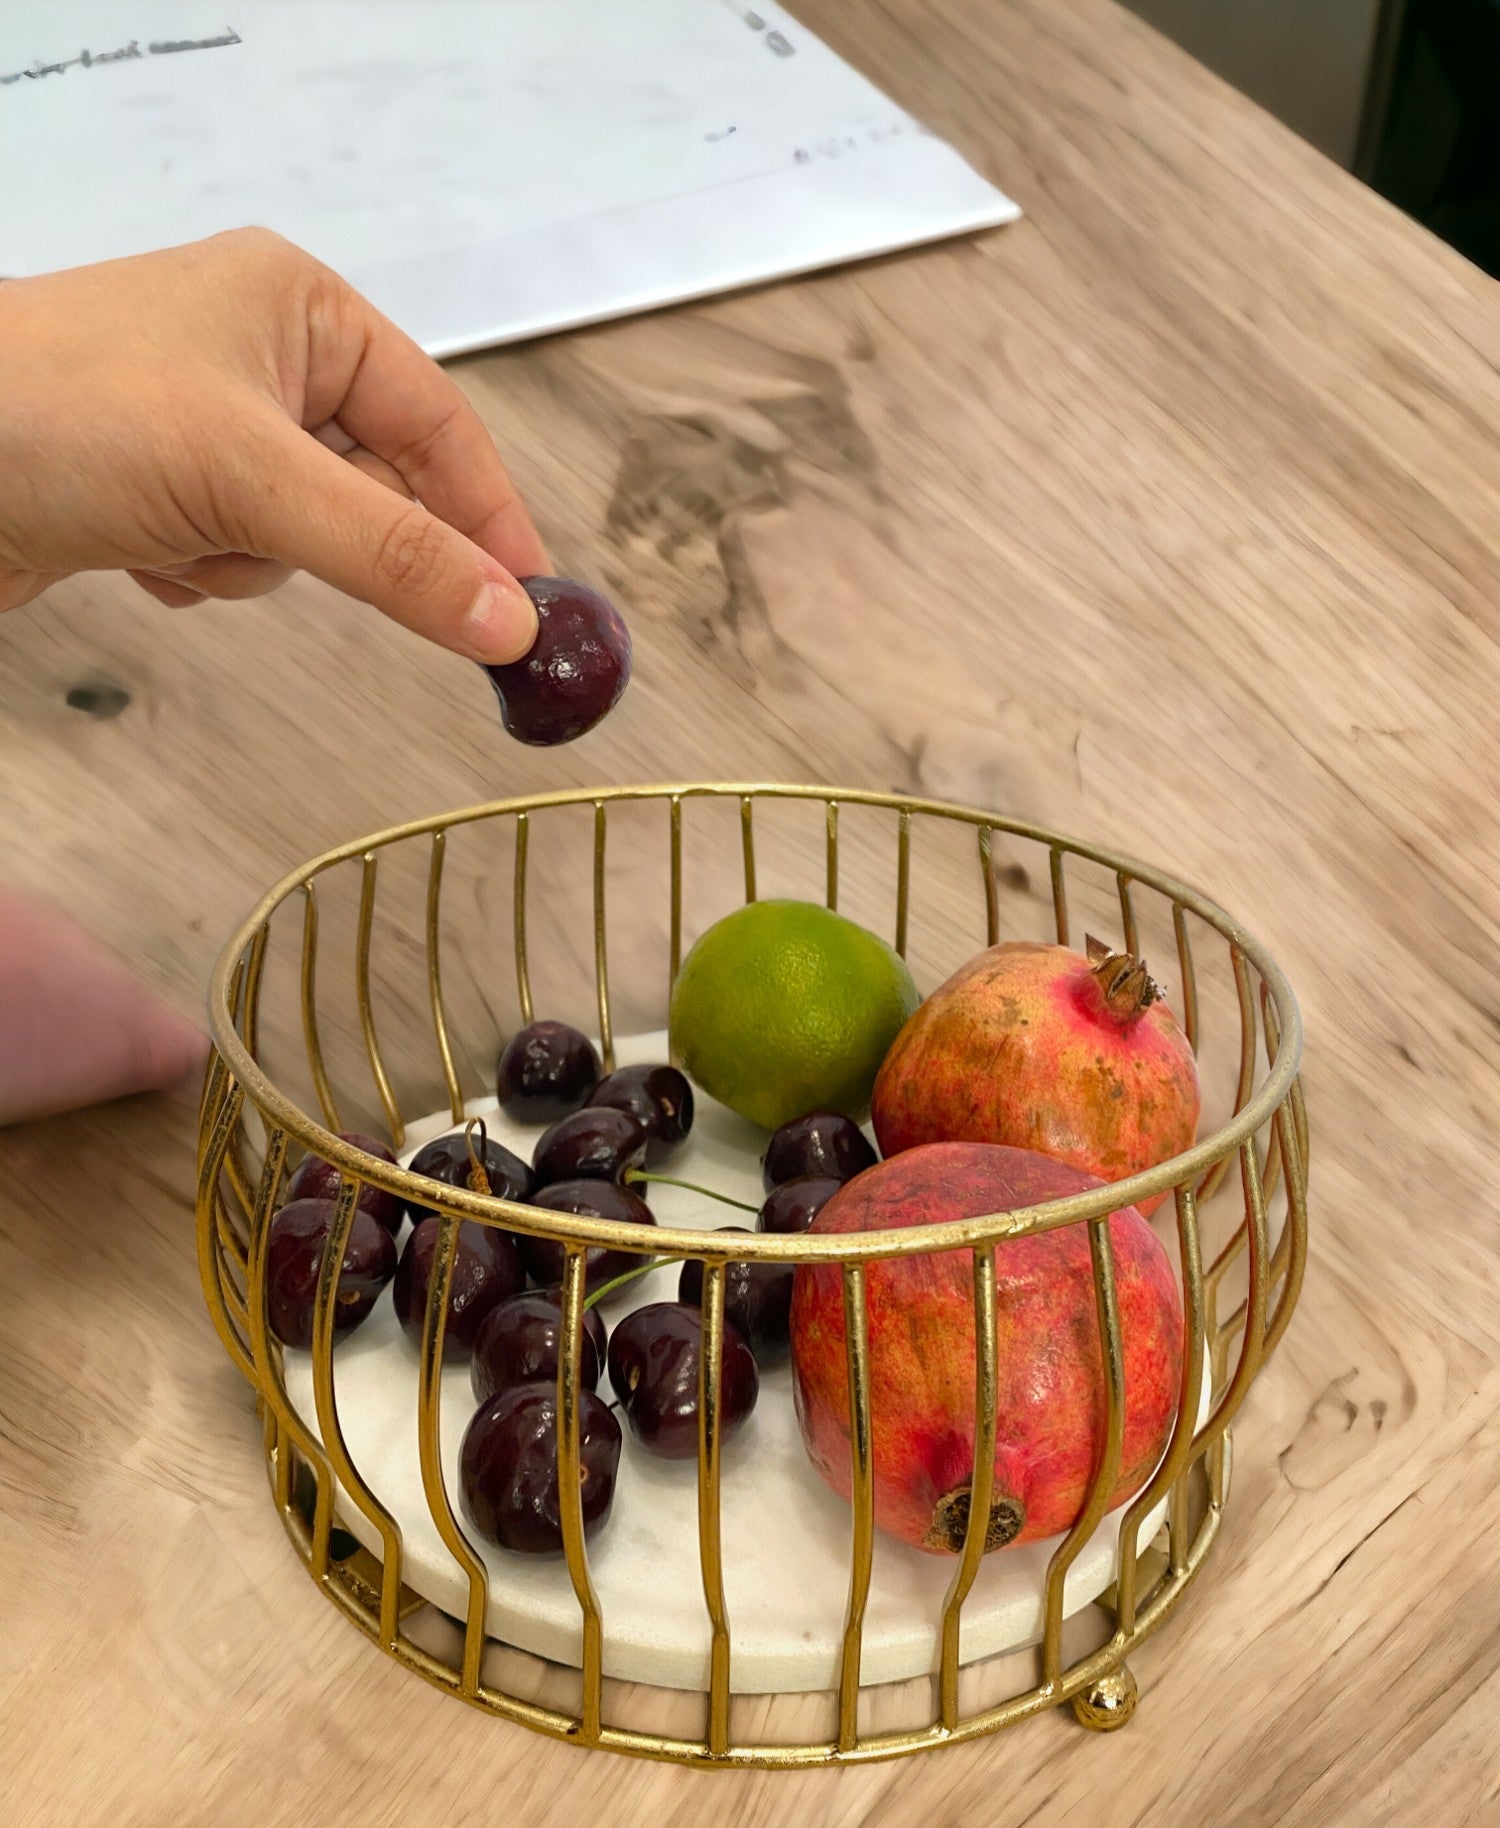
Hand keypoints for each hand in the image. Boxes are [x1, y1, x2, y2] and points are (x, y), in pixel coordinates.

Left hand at [0, 229, 545, 661]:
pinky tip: (136, 548)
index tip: (528, 603)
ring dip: (252, 559)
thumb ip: (394, 554)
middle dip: (332, 538)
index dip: (487, 515)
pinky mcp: (163, 489)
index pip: (437, 421)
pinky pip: (240, 557)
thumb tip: (511, 619)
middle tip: (330, 577)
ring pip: (307, 536)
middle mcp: (260, 357)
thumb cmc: (65, 412)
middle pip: (373, 486)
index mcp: (299, 308)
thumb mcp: (254, 479)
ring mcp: (208, 426)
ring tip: (178, 532)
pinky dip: (202, 570)